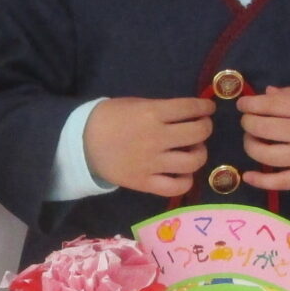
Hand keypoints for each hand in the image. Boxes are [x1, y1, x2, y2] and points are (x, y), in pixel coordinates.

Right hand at [84, 95, 213, 196]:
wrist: (81, 143)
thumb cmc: (109, 118)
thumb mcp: (135, 104)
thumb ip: (161, 109)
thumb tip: (188, 113)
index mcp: (152, 113)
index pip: (190, 107)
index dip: (205, 107)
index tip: (207, 108)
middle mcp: (156, 138)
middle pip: (198, 133)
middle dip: (205, 127)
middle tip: (201, 127)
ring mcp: (152, 163)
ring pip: (193, 161)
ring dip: (200, 153)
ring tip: (193, 150)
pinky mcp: (145, 183)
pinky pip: (177, 186)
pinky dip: (186, 179)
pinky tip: (182, 172)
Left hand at [236, 86, 289, 190]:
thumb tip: (266, 93)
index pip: (272, 106)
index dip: (252, 105)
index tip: (243, 105)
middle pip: (264, 129)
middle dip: (248, 123)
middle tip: (247, 121)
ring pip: (267, 155)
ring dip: (250, 146)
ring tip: (251, 140)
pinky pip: (280, 182)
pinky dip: (260, 181)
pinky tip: (247, 176)